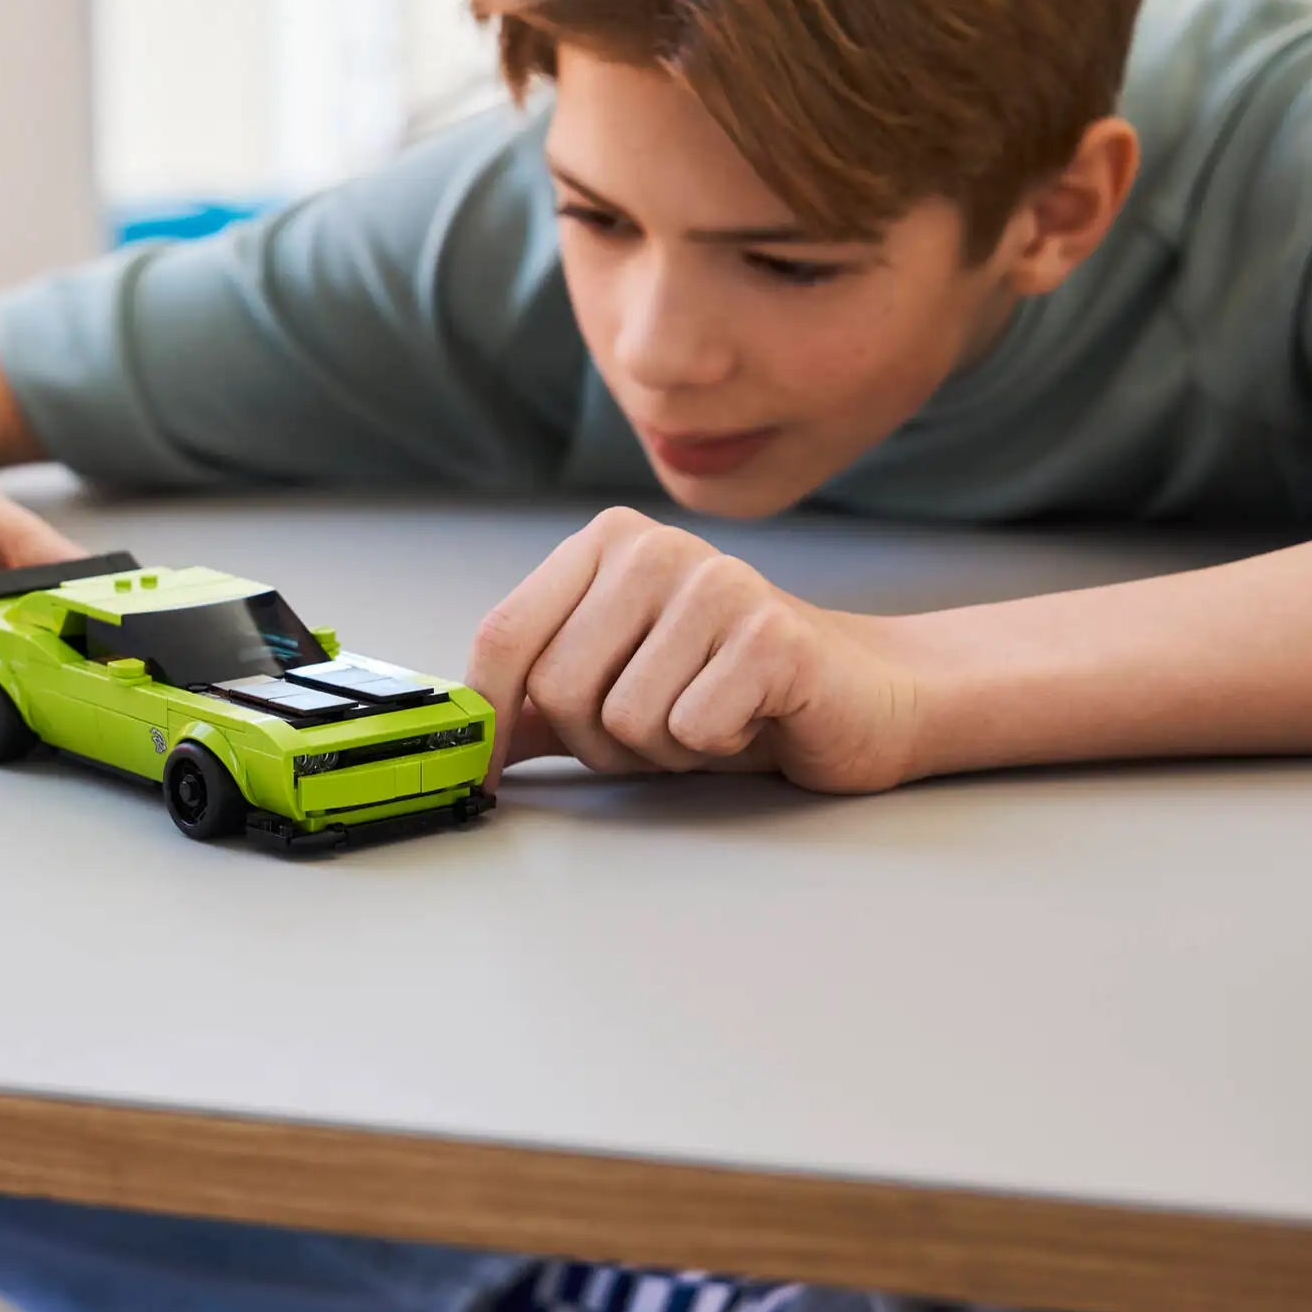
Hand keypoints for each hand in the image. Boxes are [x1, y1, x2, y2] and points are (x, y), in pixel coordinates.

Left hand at [468, 508, 924, 793]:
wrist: (856, 695)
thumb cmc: (727, 690)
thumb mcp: (611, 690)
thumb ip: (532, 703)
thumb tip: (454, 733)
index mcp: (603, 545)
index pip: (503, 635)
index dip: (486, 714)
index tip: (482, 766)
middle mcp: (653, 549)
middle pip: (556, 688)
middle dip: (598, 741)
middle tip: (657, 727)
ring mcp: (714, 583)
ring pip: (621, 719)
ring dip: (662, 749)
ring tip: (709, 714)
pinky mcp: (769, 635)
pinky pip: (688, 729)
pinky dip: (715, 746)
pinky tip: (749, 715)